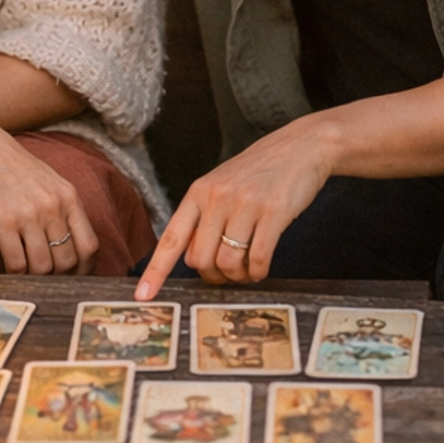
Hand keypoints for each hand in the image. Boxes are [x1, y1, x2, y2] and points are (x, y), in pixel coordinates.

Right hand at [0, 107, 98, 274]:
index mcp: (68, 196)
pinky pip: (16, 263)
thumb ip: (61, 208)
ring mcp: (28, 214)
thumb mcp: (47, 180)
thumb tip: (69, 245)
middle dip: (58, 278)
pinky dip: (14, 275)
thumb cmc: (10, 163)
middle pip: (67, 261)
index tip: (74, 279)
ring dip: (35, 279)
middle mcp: (52, 206)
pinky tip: (8, 271)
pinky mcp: (2, 221)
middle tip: (46, 282)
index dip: (85, 270)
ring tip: (26, 278)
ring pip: (42, 267)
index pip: (90, 245)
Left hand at [134, 118, 335, 298]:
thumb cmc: (259, 172)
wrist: (300, 146)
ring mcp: (245, 204)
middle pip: (200, 260)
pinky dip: (259, 272)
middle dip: (213, 276)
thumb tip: (194, 259)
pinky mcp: (273, 212)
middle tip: (228, 273)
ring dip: (238, 276)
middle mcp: (217, 197)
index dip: (155, 271)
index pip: (171, 238)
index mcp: (199, 192)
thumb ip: (205, 217)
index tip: (143, 296)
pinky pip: (258, 258)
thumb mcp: (222, 185)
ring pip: (228, 263)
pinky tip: (262, 267)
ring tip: (248, 269)